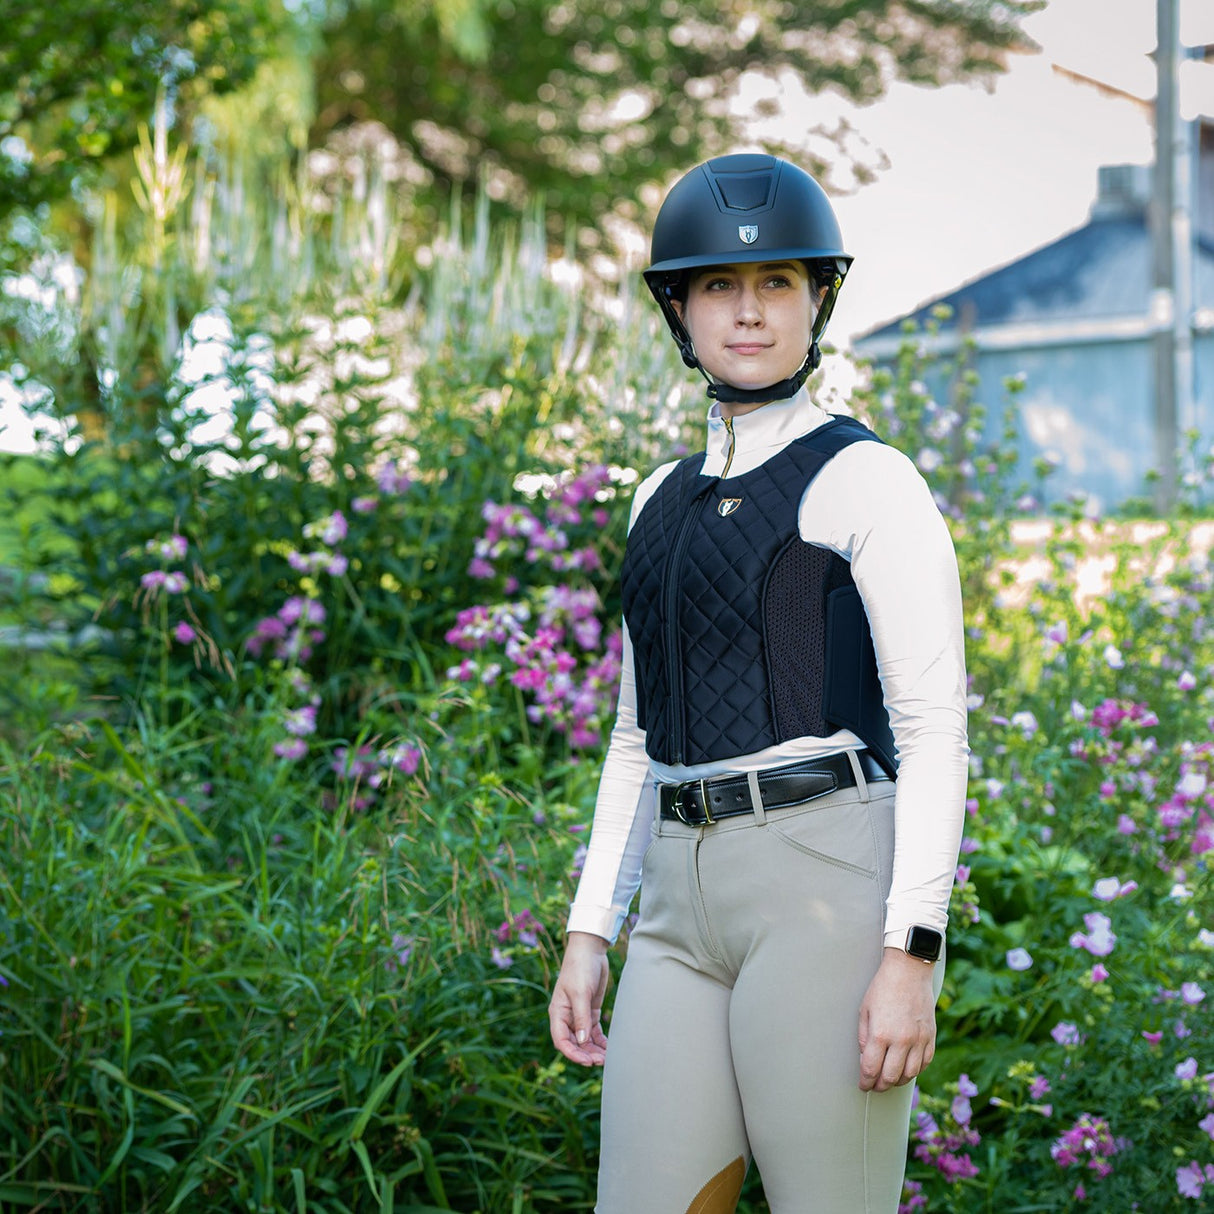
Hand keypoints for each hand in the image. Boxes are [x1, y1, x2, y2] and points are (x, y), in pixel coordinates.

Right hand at [548, 931, 610, 1065]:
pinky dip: (600, 1041)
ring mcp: (579, 1014)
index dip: (572, 1054)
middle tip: (602, 1061)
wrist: (591, 950)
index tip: (587, 1061)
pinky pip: (594, 1032)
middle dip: (586, 1054)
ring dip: (594, 1050)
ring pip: (585, 1040)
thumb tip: (581, 1041)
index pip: (561, 1041)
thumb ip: (581, 1017)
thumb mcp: (580, 993)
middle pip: (574, 1043)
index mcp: (558, 1013)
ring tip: (608, 1057)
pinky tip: (609, 1048)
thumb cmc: (580, 968)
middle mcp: (567, 1017)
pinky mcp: (591, 1011)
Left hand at [857, 947, 937, 1091]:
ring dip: (898, 1081)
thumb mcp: (865, 1010)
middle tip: (874, 1086)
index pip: (871, 1069)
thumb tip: (866, 1058)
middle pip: (890, 1077)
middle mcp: (901, 1040)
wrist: (909, 970)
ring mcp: (919, 1040)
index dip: (865, 1082)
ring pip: (910, 1074)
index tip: (863, 1085)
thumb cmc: (883, 987)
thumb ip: (864, 1037)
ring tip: (889, 1079)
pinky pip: (925, 1063)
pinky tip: (907, 1068)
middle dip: (880, 1086)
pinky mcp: (931, 1036)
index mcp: (881, 1034)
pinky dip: (915, 1070)